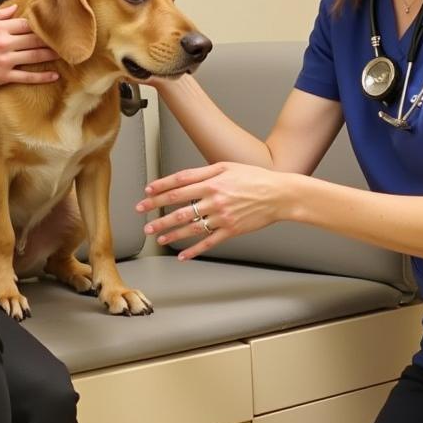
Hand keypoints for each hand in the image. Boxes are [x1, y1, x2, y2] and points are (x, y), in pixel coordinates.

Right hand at [0, 4, 59, 92]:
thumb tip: (16, 6)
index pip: (27, 24)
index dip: (42, 24)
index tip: (56, 25)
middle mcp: (3, 42)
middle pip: (34, 39)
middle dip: (52, 39)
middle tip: (67, 39)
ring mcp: (5, 60)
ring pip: (34, 56)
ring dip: (51, 55)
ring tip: (65, 54)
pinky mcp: (4, 76)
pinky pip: (27, 77)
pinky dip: (42, 76)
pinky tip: (55, 75)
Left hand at [136, 163, 294, 260]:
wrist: (279, 195)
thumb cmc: (254, 178)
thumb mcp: (227, 166)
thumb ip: (203, 172)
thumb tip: (181, 178)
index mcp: (212, 181)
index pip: (178, 185)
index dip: (160, 189)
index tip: (147, 193)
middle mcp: (214, 199)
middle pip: (179, 207)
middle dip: (157, 213)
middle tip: (143, 218)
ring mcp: (222, 217)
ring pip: (190, 227)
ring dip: (170, 232)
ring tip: (157, 236)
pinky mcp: (231, 231)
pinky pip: (208, 242)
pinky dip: (193, 250)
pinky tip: (182, 255)